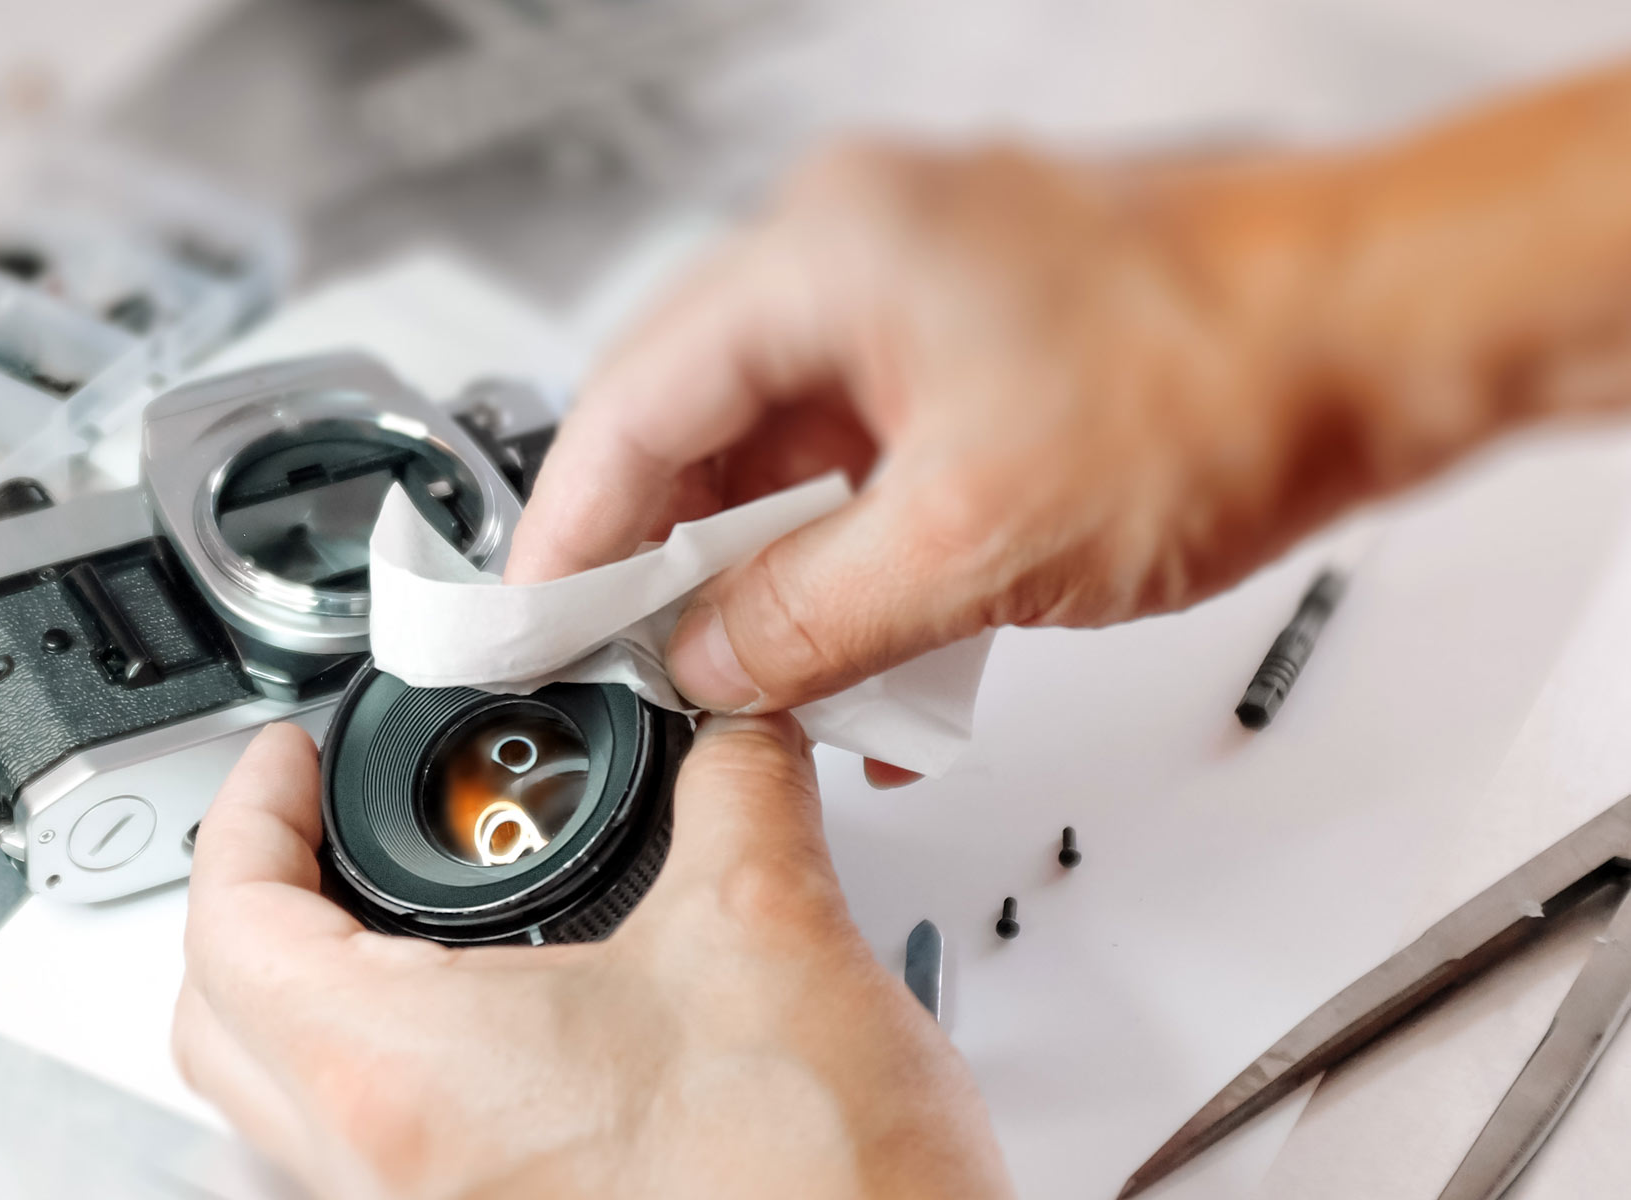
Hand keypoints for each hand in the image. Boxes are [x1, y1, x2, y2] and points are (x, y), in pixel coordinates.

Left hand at [173, 719, 1011, 1199]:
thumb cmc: (813, 1197)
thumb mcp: (771, 930)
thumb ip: (733, 789)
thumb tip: (727, 734)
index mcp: (400, 1076)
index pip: (228, 920)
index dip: (248, 807)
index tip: (292, 761)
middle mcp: (382, 1175)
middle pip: (217, 1025)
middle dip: (253, 902)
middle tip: (321, 829)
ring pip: (285, 1109)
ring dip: (310, 1002)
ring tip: (403, 922)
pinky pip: (372, 1163)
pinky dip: (388, 1079)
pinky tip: (497, 1037)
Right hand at [508, 67, 1630, 728]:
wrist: (1391, 338)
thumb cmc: (1222, 375)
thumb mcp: (969, 542)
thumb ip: (804, 618)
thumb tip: (705, 664)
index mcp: (821, 255)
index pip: (631, 405)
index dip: (572, 533)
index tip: (539, 624)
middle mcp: (856, 252)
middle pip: (702, 425)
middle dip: (673, 562)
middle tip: (641, 667)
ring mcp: (921, 296)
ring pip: (790, 452)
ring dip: (773, 574)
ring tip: (762, 685)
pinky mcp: (978, 349)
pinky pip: (871, 459)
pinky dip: (856, 554)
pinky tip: (865, 651)